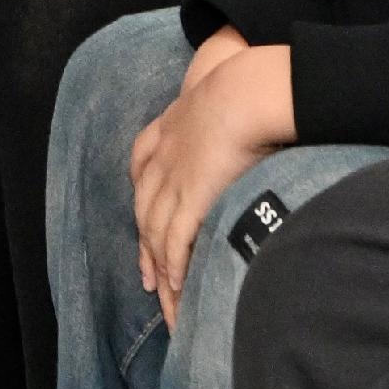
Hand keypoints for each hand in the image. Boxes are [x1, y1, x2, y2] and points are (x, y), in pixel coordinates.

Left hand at [133, 38, 293, 319]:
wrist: (245, 92)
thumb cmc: (244, 89)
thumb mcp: (220, 96)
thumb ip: (220, 114)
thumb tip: (240, 123)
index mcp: (167, 132)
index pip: (143, 174)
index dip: (145, 204)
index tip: (146, 228)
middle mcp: (162, 160)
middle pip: (144, 213)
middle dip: (145, 249)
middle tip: (148, 280)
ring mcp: (173, 180)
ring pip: (155, 235)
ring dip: (159, 270)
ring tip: (164, 299)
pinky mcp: (190, 198)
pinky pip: (174, 240)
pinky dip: (172, 264)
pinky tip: (175, 285)